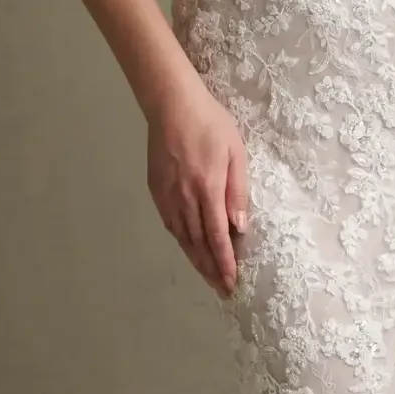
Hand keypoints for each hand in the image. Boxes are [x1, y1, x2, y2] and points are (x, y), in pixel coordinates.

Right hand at [147, 77, 250, 297]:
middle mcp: (184, 198)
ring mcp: (167, 196)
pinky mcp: (156, 190)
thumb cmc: (210, 123)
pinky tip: (189, 249)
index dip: (225, 262)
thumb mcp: (235, 152)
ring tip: (208, 277)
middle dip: (211, 270)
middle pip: (198, 244)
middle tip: (222, 290)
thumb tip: (239, 227)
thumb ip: (238, 190)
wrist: (171, 104)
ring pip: (182, 238)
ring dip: (195, 260)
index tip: (232, 282)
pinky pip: (170, 224)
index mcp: (207, 189)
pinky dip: (181, 241)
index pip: (217, 236)